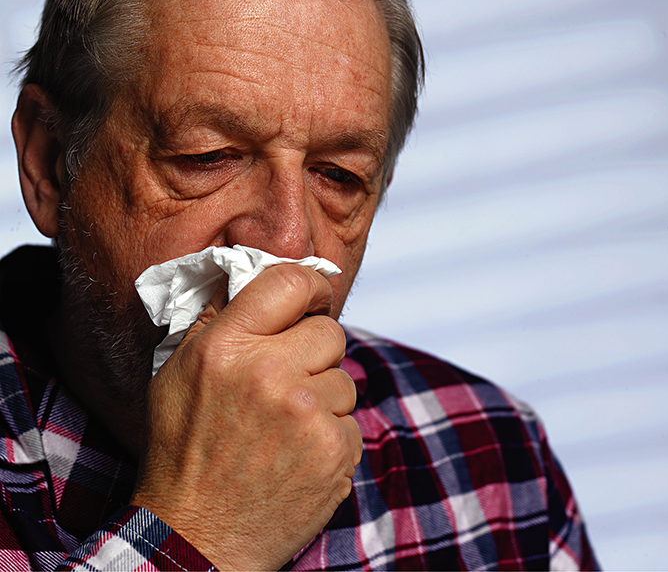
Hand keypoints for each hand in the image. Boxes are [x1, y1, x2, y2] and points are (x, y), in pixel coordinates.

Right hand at [131, 264, 362, 570]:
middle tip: (288, 381)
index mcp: (226, 347)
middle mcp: (268, 373)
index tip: (313, 298)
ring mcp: (306, 413)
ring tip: (283, 429)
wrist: (198, 535)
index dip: (310, 285)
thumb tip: (246, 270)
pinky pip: (351, 421)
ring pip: (344, 378)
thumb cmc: (185, 452)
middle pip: (330, 331)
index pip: (290, 281)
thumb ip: (215, 318)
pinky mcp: (333, 449)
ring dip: (323, 399)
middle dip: (315, 352)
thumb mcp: (177, 374)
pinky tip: (297, 456)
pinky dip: (330, 437)